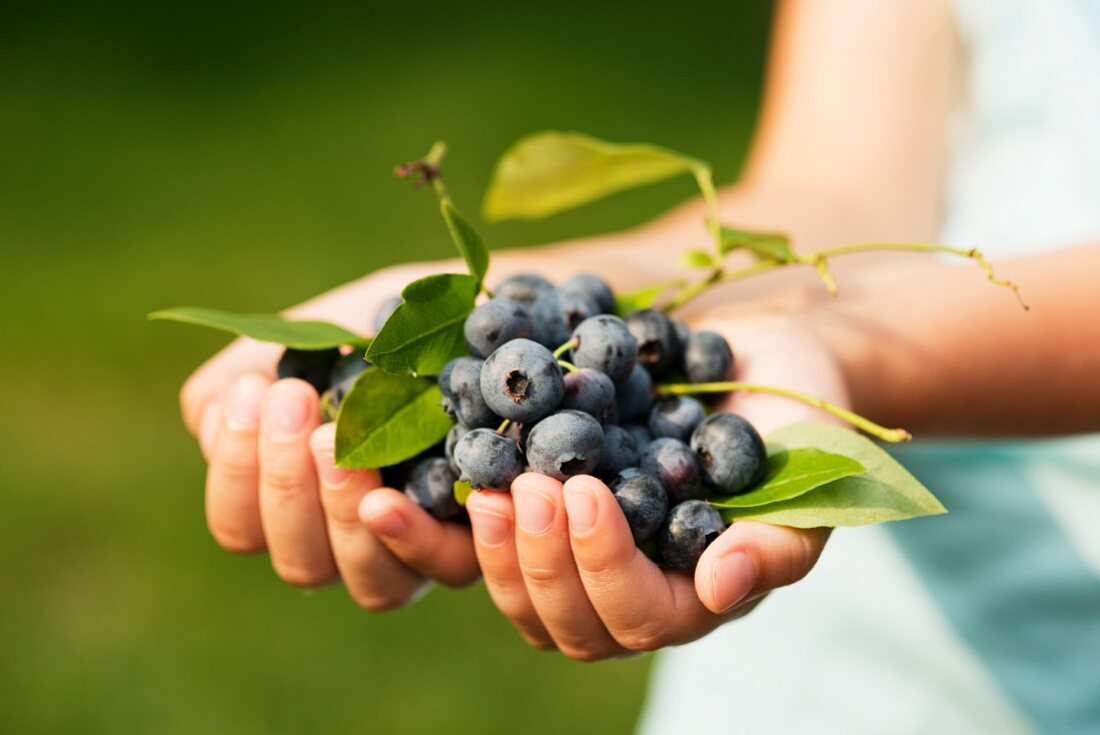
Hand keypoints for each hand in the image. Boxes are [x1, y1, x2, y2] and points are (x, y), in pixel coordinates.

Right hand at [180, 261, 479, 607]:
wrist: (477, 305)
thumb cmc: (382, 325)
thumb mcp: (304, 339)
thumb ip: (244, 378)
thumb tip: (208, 422)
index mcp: (299, 503)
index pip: (243, 525)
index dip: (234, 472)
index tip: (251, 393)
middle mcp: (355, 540)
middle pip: (302, 563)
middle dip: (286, 484)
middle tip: (292, 400)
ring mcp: (420, 549)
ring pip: (368, 580)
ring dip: (340, 509)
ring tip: (335, 436)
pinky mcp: (483, 539)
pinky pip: (444, 566)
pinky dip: (412, 538)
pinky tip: (387, 498)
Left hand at [464, 315, 845, 658]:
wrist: (757, 361)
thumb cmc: (795, 416)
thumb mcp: (810, 466)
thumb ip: (779, 536)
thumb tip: (722, 586)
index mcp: (695, 592)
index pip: (641, 613)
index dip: (605, 565)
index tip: (584, 490)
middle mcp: (634, 589)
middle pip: (568, 622)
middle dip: (539, 560)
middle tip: (525, 486)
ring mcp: (585, 560)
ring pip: (523, 598)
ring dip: (495, 549)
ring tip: (482, 486)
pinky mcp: (548, 519)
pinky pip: (498, 543)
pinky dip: (456, 525)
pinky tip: (433, 482)